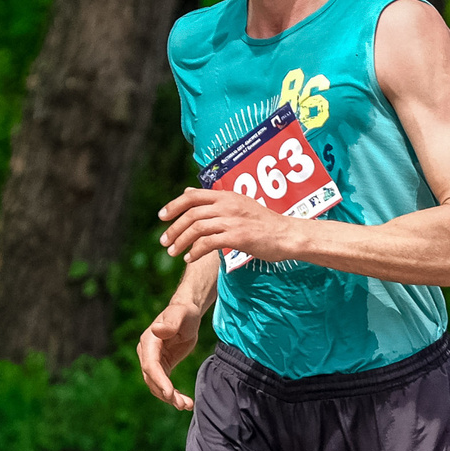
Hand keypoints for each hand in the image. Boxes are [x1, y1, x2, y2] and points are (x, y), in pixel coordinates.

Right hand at [137, 297, 202, 410]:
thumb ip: (170, 322)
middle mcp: (147, 353)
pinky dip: (173, 395)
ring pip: (156, 385)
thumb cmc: (184, 312)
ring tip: (186, 406)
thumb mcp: (180, 314)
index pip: (150, 365)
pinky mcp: (162, 366)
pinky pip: (164, 385)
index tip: (170, 392)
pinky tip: (185, 403)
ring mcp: (153, 361)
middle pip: (152, 379)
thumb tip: (157, 330)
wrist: (186, 313)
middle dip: (165, 393)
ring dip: (170, 398)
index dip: (159, 380)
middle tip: (182, 405)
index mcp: (149, 341)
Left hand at [156, 187, 308, 266]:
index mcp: (227, 195)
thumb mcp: (239, 204)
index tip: (162, 217)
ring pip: (196, 228)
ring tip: (173, 253)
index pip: (192, 196)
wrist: (287, 235)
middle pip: (191, 213)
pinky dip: (195, 251)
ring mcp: (232, 220)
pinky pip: (208, 243)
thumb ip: (214, 200)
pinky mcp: (237, 236)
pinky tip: (189, 258)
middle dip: (173, 228)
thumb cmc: (264, 223)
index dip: (174, 205)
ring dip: (180, 241)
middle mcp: (228, 205)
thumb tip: (187, 192)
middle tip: (164, 242)